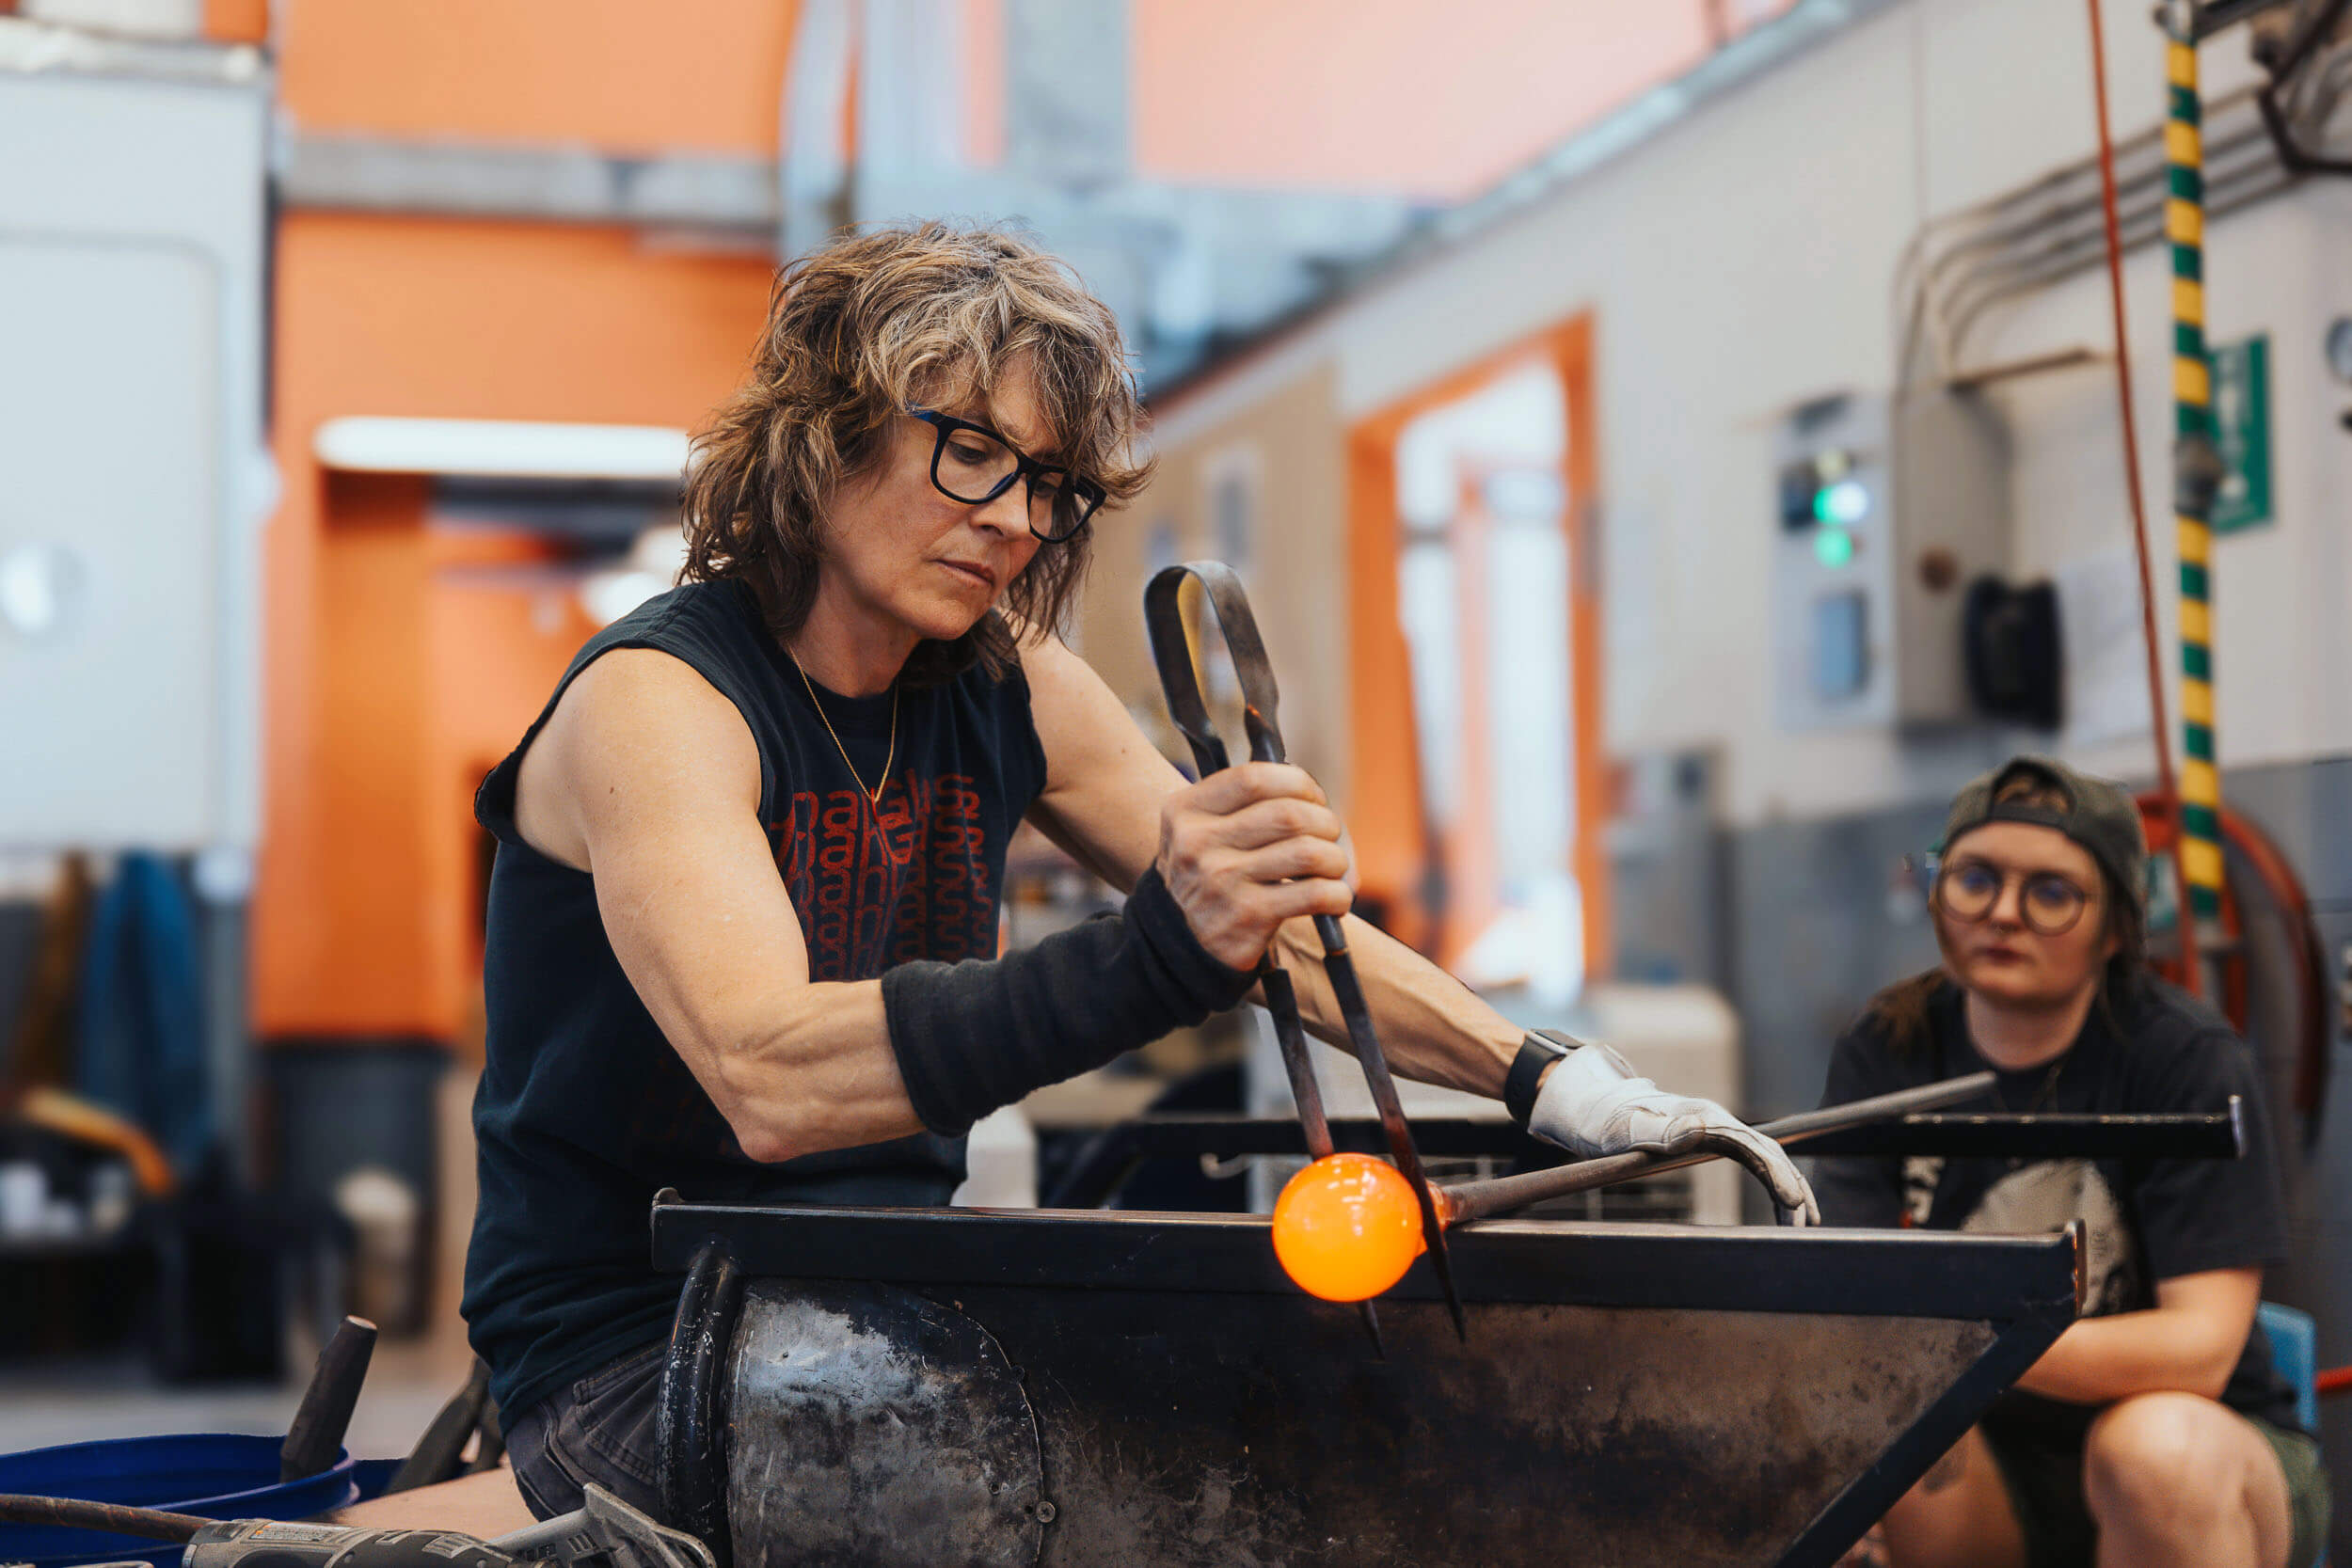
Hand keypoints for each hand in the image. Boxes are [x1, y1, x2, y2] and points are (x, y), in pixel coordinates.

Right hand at [1155, 762, 1355, 970]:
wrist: (1180, 945)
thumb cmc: (1211, 875)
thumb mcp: (1202, 832)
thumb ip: (1244, 805)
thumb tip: (1316, 799)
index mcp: (1185, 811)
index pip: (1254, 778)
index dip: (1297, 783)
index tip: (1312, 798)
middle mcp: (1197, 843)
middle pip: (1289, 814)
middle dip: (1325, 822)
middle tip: (1329, 836)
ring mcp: (1221, 881)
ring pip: (1308, 852)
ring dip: (1335, 859)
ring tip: (1332, 868)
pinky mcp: (1247, 917)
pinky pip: (1315, 894)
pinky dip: (1338, 894)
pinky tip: (1334, 898)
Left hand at [1527, 1040, 1820, 1224]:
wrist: (1597, 1108)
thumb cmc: (1607, 1123)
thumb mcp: (1625, 1130)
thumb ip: (1659, 1130)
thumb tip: (1699, 1131)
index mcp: (1703, 1118)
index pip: (1751, 1146)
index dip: (1774, 1174)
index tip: (1790, 1202)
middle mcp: (1718, 1120)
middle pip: (1768, 1152)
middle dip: (1791, 1187)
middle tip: (1805, 1226)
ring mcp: (1718, 1129)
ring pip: (1767, 1157)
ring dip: (1790, 1187)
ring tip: (1810, 1222)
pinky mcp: (1713, 1140)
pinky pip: (1754, 1161)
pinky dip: (1775, 1182)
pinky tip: (1786, 1206)